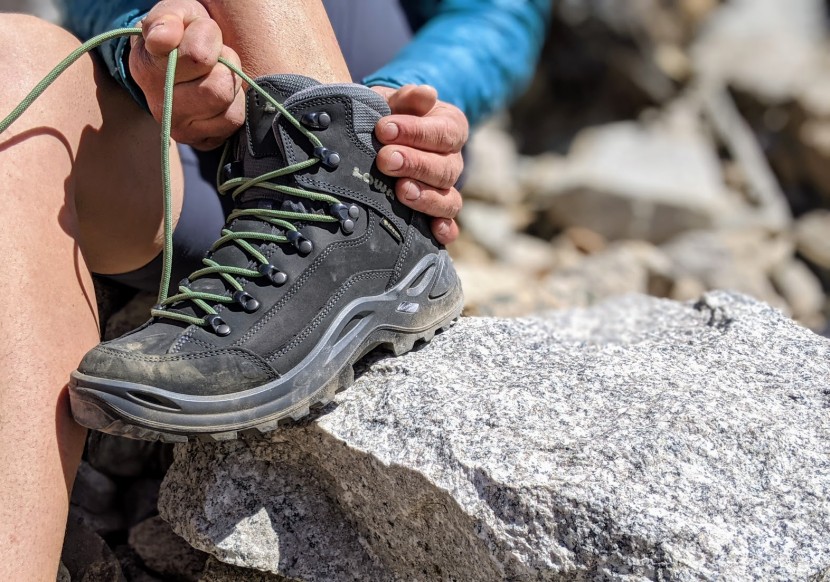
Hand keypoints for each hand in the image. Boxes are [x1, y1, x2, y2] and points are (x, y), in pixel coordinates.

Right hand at [129, 0, 244, 149]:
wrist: (189, 65)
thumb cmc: (185, 34)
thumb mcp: (177, 14)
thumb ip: (168, 19)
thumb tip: (162, 40)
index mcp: (147, 65)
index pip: (197, 57)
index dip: (207, 37)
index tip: (199, 29)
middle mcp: (159, 103)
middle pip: (217, 88)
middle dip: (224, 62)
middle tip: (214, 56)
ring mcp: (179, 127)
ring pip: (225, 104)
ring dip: (231, 83)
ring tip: (217, 74)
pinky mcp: (201, 141)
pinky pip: (233, 120)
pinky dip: (235, 104)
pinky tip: (222, 96)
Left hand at [372, 85, 467, 244]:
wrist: (377, 140)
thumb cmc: (387, 117)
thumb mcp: (392, 102)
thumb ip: (407, 98)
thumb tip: (426, 93)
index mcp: (450, 127)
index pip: (443, 132)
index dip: (415, 132)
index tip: (384, 129)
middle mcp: (453, 161)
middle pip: (446, 168)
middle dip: (415, 164)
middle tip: (385, 160)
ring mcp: (446, 190)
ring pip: (449, 199)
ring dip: (427, 197)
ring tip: (402, 192)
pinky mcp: (436, 214)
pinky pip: (449, 225)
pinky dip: (445, 230)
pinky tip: (435, 232)